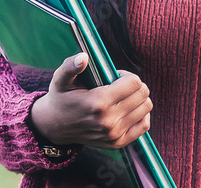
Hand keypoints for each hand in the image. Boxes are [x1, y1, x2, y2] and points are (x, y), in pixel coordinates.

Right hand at [29, 53, 152, 149]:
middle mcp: (108, 121)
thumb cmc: (61, 98)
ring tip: (124, 96)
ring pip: (145, 108)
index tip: (115, 76)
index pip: (134, 83)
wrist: (55, 127)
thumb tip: (83, 57)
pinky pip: (144, 125)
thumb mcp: (61, 79)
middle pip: (142, 94)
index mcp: (98, 102)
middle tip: (120, 85)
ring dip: (139, 98)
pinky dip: (142, 114)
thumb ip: (70, 67)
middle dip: (135, 85)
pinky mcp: (117, 143)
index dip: (127, 75)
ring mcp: (114, 134)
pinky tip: (131, 108)